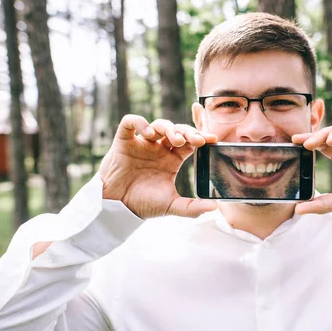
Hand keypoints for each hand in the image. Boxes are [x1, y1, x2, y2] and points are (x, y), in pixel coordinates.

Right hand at [99, 115, 217, 218]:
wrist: (117, 207)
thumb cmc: (143, 204)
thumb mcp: (171, 206)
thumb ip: (192, 208)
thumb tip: (214, 207)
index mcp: (172, 159)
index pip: (190, 142)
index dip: (201, 137)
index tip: (212, 140)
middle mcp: (158, 148)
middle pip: (177, 130)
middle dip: (188, 132)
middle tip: (196, 140)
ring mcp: (142, 143)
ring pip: (158, 125)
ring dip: (169, 128)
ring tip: (175, 140)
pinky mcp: (124, 141)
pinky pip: (130, 123)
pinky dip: (139, 123)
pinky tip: (149, 134)